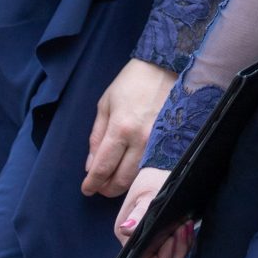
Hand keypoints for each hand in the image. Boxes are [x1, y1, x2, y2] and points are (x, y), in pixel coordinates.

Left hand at [83, 59, 175, 196]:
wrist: (165, 67)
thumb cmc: (131, 83)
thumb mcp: (105, 105)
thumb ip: (96, 136)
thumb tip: (91, 165)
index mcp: (121, 128)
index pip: (103, 167)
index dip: (93, 182)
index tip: (86, 189)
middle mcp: (141, 140)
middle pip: (122, 179)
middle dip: (106, 188)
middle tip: (99, 187)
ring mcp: (158, 143)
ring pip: (138, 177)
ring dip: (122, 184)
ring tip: (112, 181)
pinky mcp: (170, 142)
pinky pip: (151, 167)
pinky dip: (138, 174)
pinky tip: (131, 171)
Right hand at [115, 166, 196, 257]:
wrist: (160, 172)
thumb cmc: (150, 182)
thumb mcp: (146, 194)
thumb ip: (138, 213)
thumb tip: (126, 229)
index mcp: (127, 238)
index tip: (171, 238)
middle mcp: (138, 245)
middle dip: (175, 253)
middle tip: (182, 229)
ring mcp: (152, 244)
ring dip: (182, 248)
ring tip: (186, 225)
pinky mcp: (164, 240)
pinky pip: (176, 252)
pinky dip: (185, 244)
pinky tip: (188, 228)